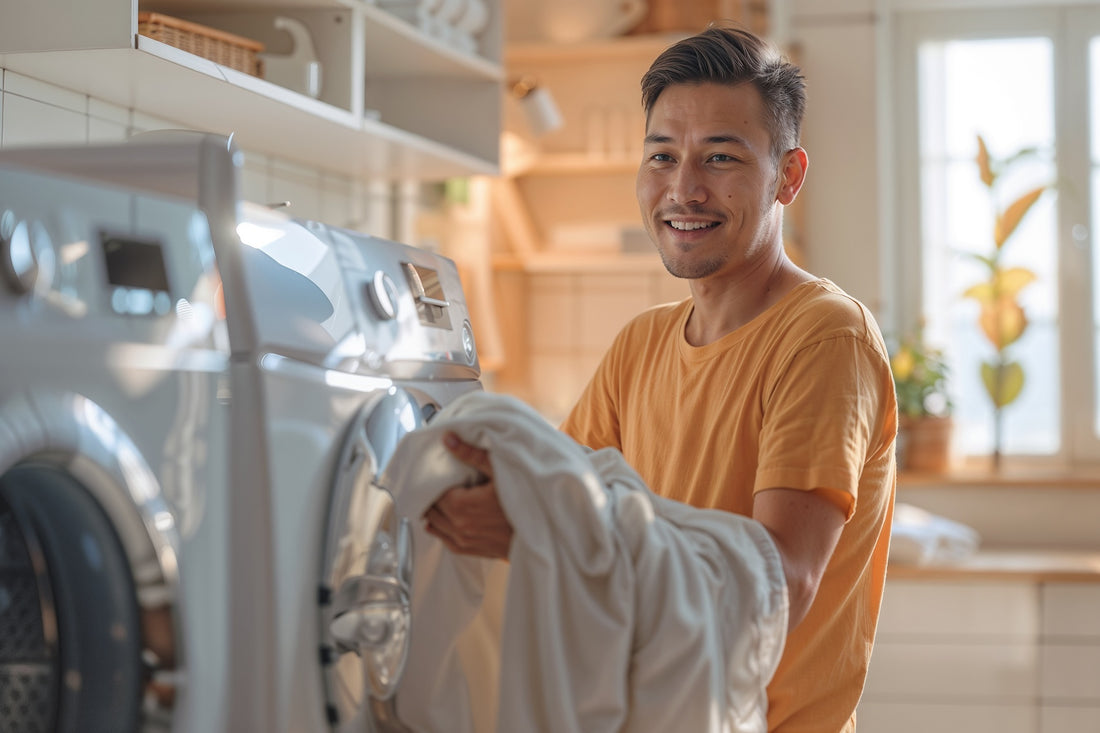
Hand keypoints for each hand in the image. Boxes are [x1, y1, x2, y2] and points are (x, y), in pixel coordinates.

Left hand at [423, 431, 513, 559]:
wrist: (542, 533)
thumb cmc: (525, 500)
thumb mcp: (499, 471)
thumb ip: (471, 454)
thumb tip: (447, 438)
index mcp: (461, 505)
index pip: (433, 492)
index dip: (432, 481)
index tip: (434, 472)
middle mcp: (459, 525)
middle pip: (432, 509)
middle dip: (430, 496)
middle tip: (432, 483)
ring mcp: (465, 540)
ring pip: (436, 526)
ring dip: (433, 513)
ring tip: (434, 499)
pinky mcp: (473, 550)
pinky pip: (447, 542)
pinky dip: (439, 531)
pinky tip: (436, 524)